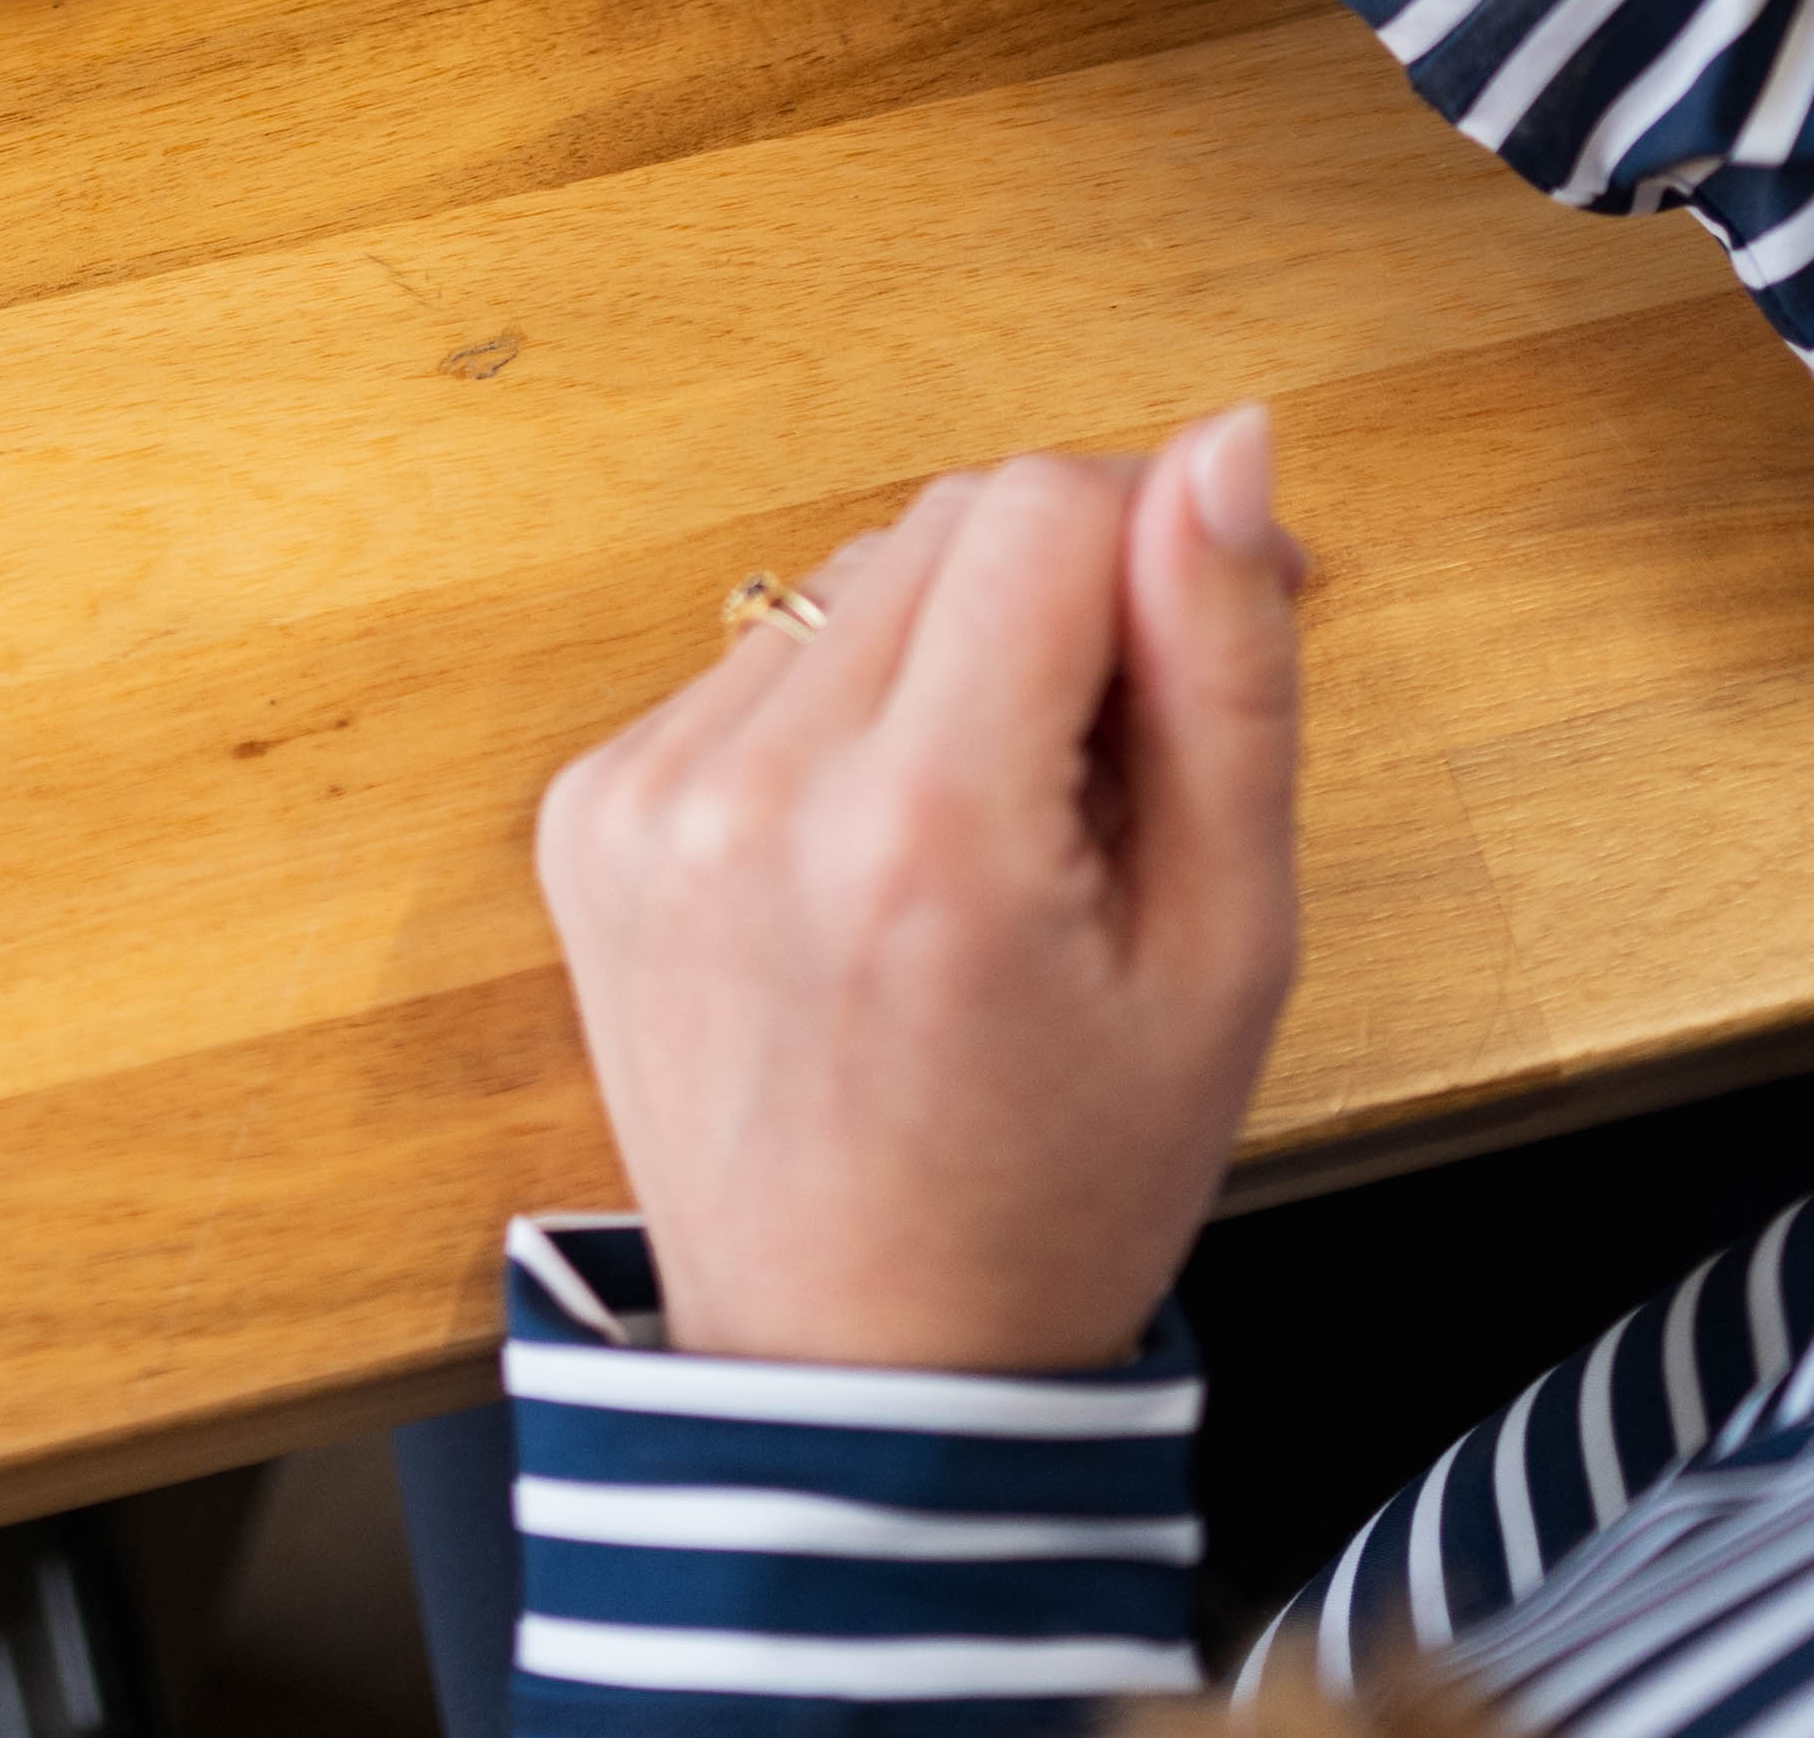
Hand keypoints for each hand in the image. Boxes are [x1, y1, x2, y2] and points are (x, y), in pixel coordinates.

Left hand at [533, 421, 1304, 1368]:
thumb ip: (1227, 666)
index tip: (1207, 637)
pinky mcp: (584, 813)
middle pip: (944, 522)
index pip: (1045, 502)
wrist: (865, 1373)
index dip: (1154, 539)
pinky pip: (755, 663)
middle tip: (1105, 786)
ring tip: (986, 847)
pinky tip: (876, 866)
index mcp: (925, 834)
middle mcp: (752, 794)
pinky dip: (839, 720)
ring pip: (849, 578)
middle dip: (1055, 605)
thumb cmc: (1072, 1178)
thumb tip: (1226, 438)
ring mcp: (642, 800)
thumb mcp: (1229, 946)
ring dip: (941, 659)